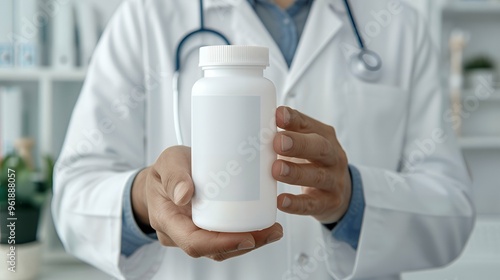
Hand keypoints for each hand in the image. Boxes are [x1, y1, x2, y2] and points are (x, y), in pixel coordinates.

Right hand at [131, 146, 282, 260]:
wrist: (162, 176)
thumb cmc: (164, 171)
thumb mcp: (167, 162)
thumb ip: (174, 174)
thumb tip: (184, 194)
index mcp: (167, 220)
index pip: (193, 242)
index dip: (221, 244)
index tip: (247, 238)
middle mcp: (180, 233)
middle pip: (214, 250)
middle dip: (245, 244)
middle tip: (271, 231)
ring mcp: (194, 233)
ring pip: (222, 247)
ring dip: (250, 241)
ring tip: (272, 229)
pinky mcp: (206, 229)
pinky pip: (225, 237)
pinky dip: (244, 233)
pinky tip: (262, 225)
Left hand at [272, 107, 351, 223]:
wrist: (341, 192)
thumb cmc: (312, 163)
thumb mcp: (304, 145)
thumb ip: (284, 136)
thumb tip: (251, 128)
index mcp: (323, 136)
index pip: (309, 124)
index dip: (294, 119)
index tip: (278, 115)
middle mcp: (332, 156)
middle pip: (320, 147)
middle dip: (299, 144)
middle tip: (278, 142)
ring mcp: (333, 180)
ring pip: (317, 176)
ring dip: (296, 173)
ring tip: (276, 170)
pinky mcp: (329, 203)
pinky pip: (312, 204)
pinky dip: (296, 203)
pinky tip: (281, 201)